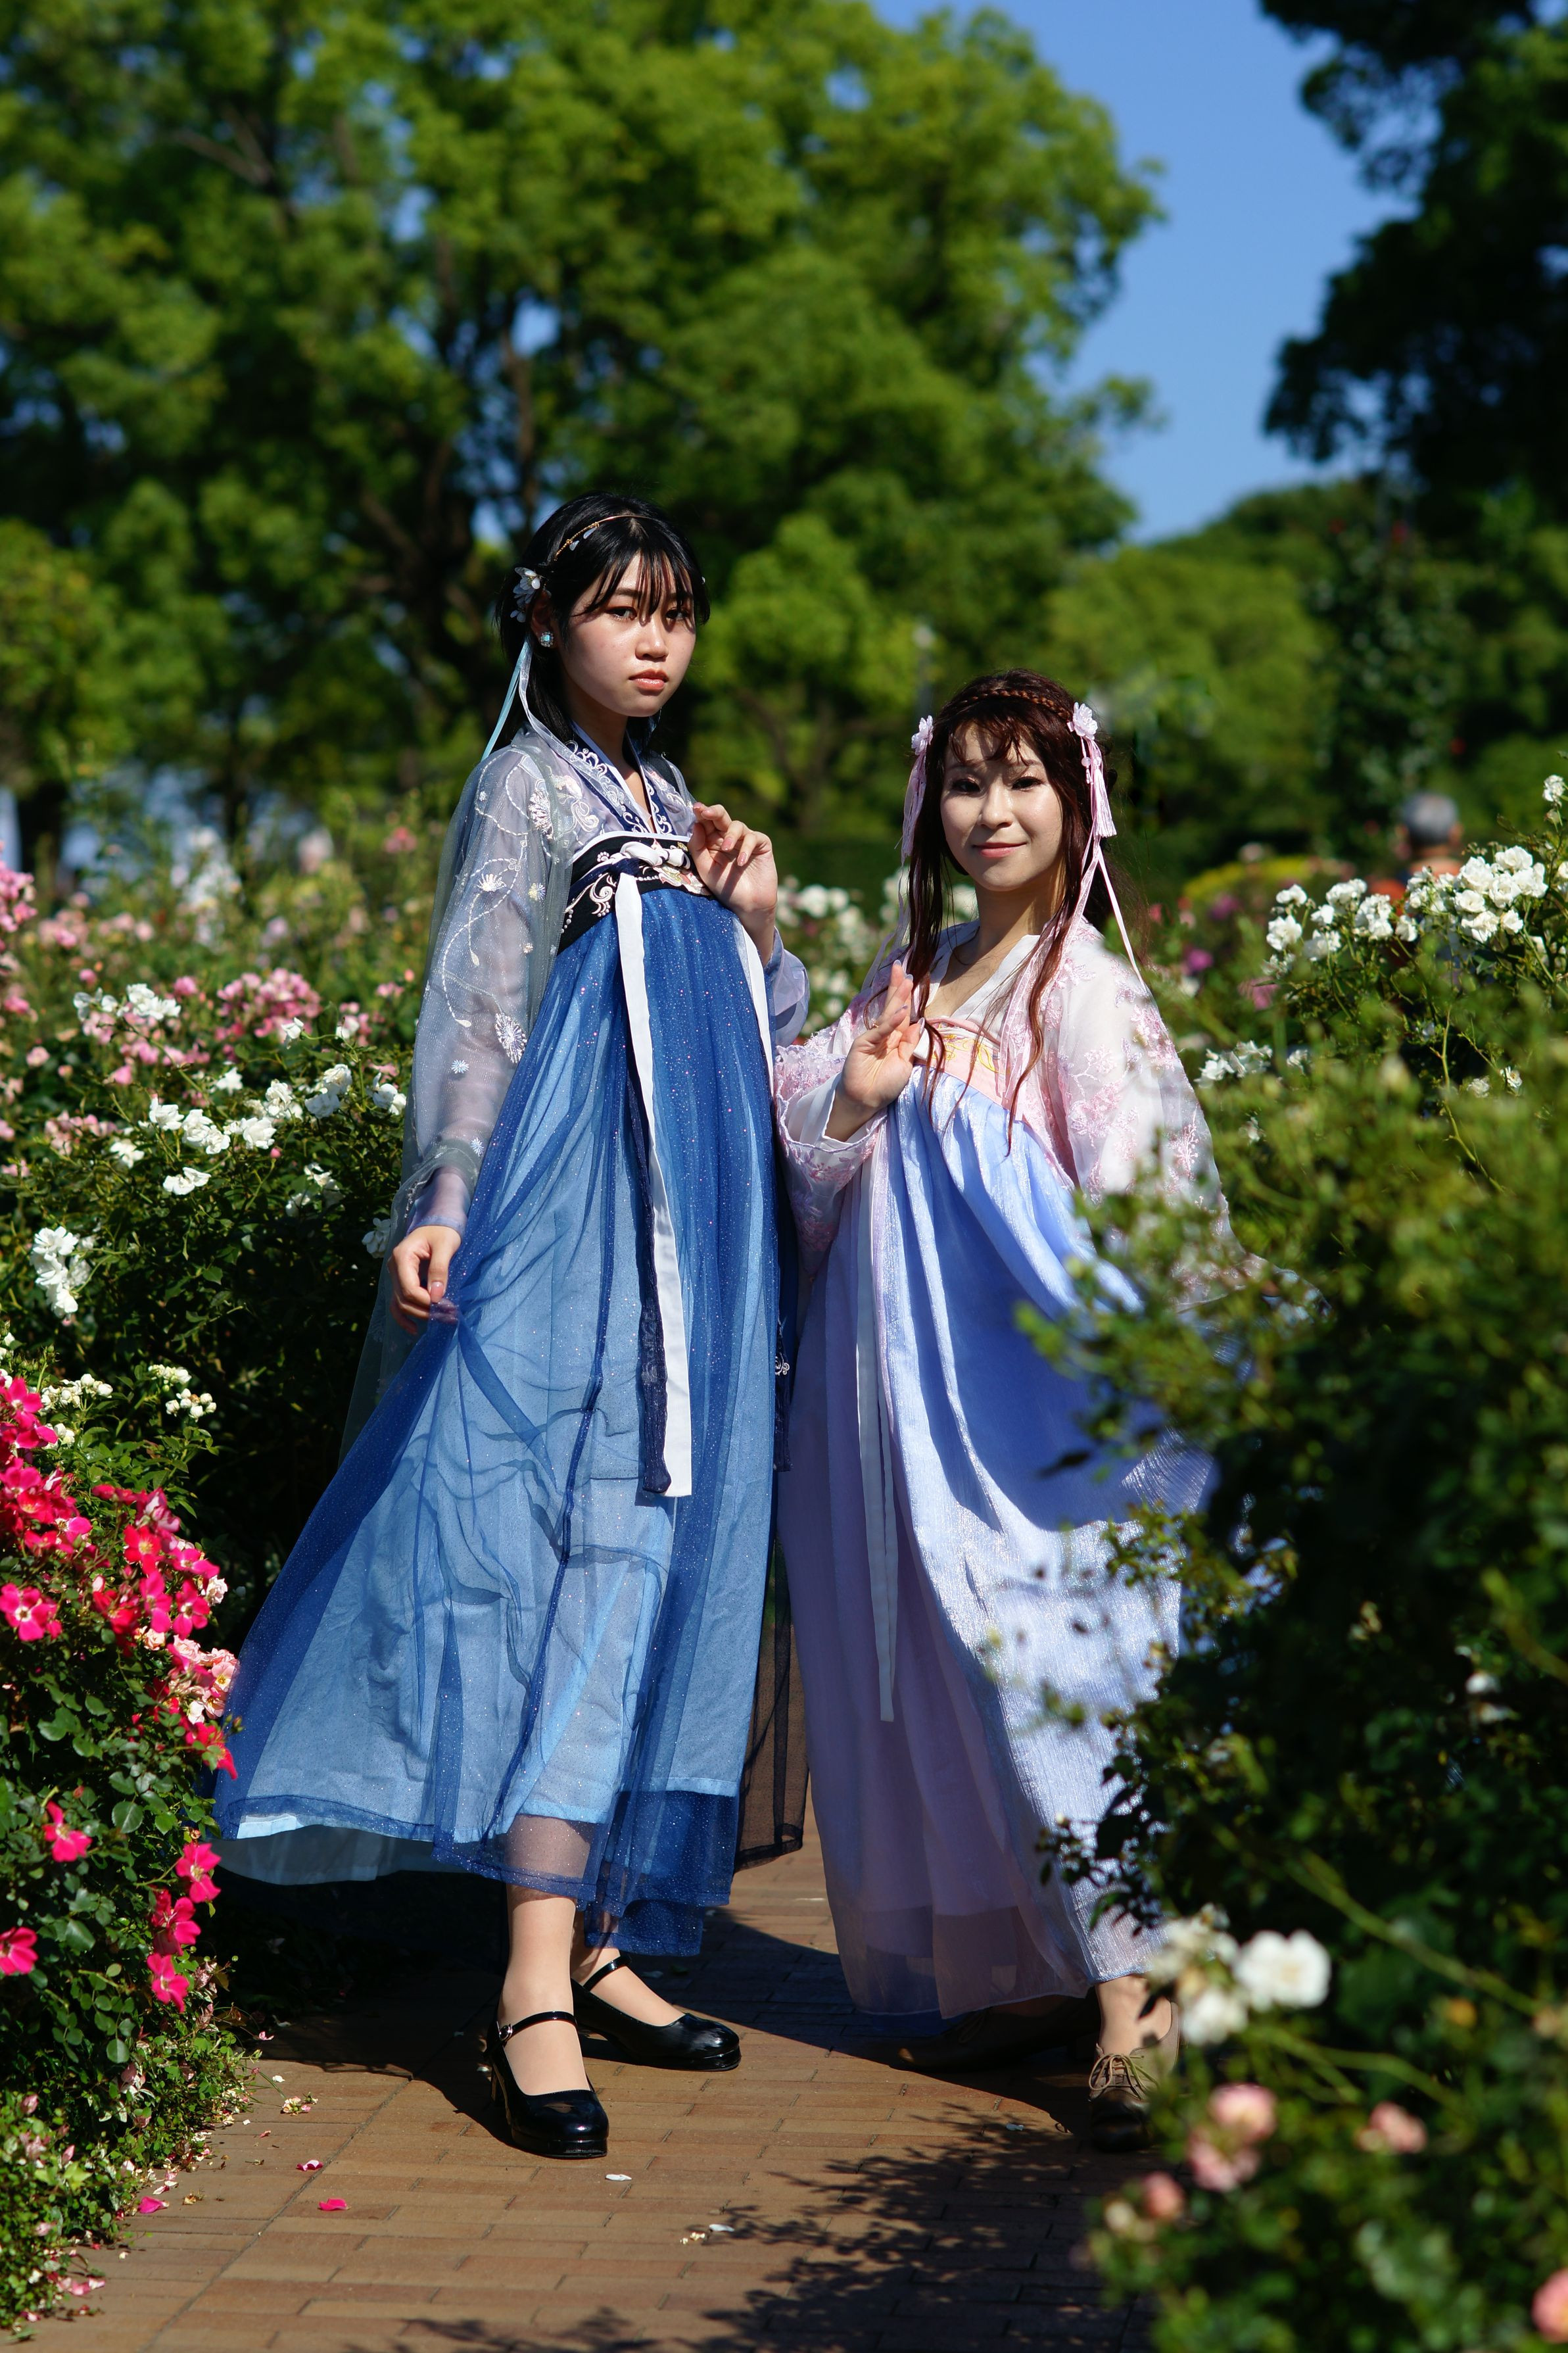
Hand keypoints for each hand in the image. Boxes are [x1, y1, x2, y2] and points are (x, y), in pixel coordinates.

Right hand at [390, 1223, 460, 1333]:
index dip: (426, 1302)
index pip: (409, 1288)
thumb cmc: (444, 1231)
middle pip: (404, 1299)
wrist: (439, 1223)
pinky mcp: (401, 1281)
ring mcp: (395, 1275)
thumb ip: (440, 1270)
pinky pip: (398, 1303)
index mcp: (402, 1256)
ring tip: (442, 1321)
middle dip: (426, 1310)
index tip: (448, 1307)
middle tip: (451, 1316)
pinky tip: (414, 1329)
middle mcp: (394, 1267)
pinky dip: (404, 1317)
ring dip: (420, 1315)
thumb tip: (436, 1297)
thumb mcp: (446, 1246)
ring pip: (401, 1304)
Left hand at [689, 802, 777, 962]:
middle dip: (714, 812)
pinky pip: (753, 838)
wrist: (748, 905)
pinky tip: (741, 862)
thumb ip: (698, 848)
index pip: (706, 823)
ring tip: (726, 849)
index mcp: (713, 842)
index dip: (701, 814)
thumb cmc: (726, 888)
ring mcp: (745, 840)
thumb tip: (696, 825)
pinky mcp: (762, 845)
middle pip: (721, 817)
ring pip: (737, 825)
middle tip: (706, 812)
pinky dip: (746, 848)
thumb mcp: (706, 870)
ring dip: (730, 835)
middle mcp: (728, 838)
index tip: (696, 808)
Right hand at [827, 963, 923, 1138]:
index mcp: (896, 1038)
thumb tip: (919, 1022)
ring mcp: (873, 1037)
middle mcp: (885, 1034)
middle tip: (904, 969)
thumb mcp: (906, 1063)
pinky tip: (901, 1012)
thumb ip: (910, 1043)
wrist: (866, 1100)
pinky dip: (890, 1022)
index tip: (913, 979)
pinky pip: (880, 1031)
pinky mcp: (863, 1043)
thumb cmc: (886, 1085)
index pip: (904, 1013)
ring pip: (887, 1014)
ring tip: (906, 981)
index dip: (907, 997)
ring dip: (897, 997)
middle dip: (899, 988)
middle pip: (893, 1007)